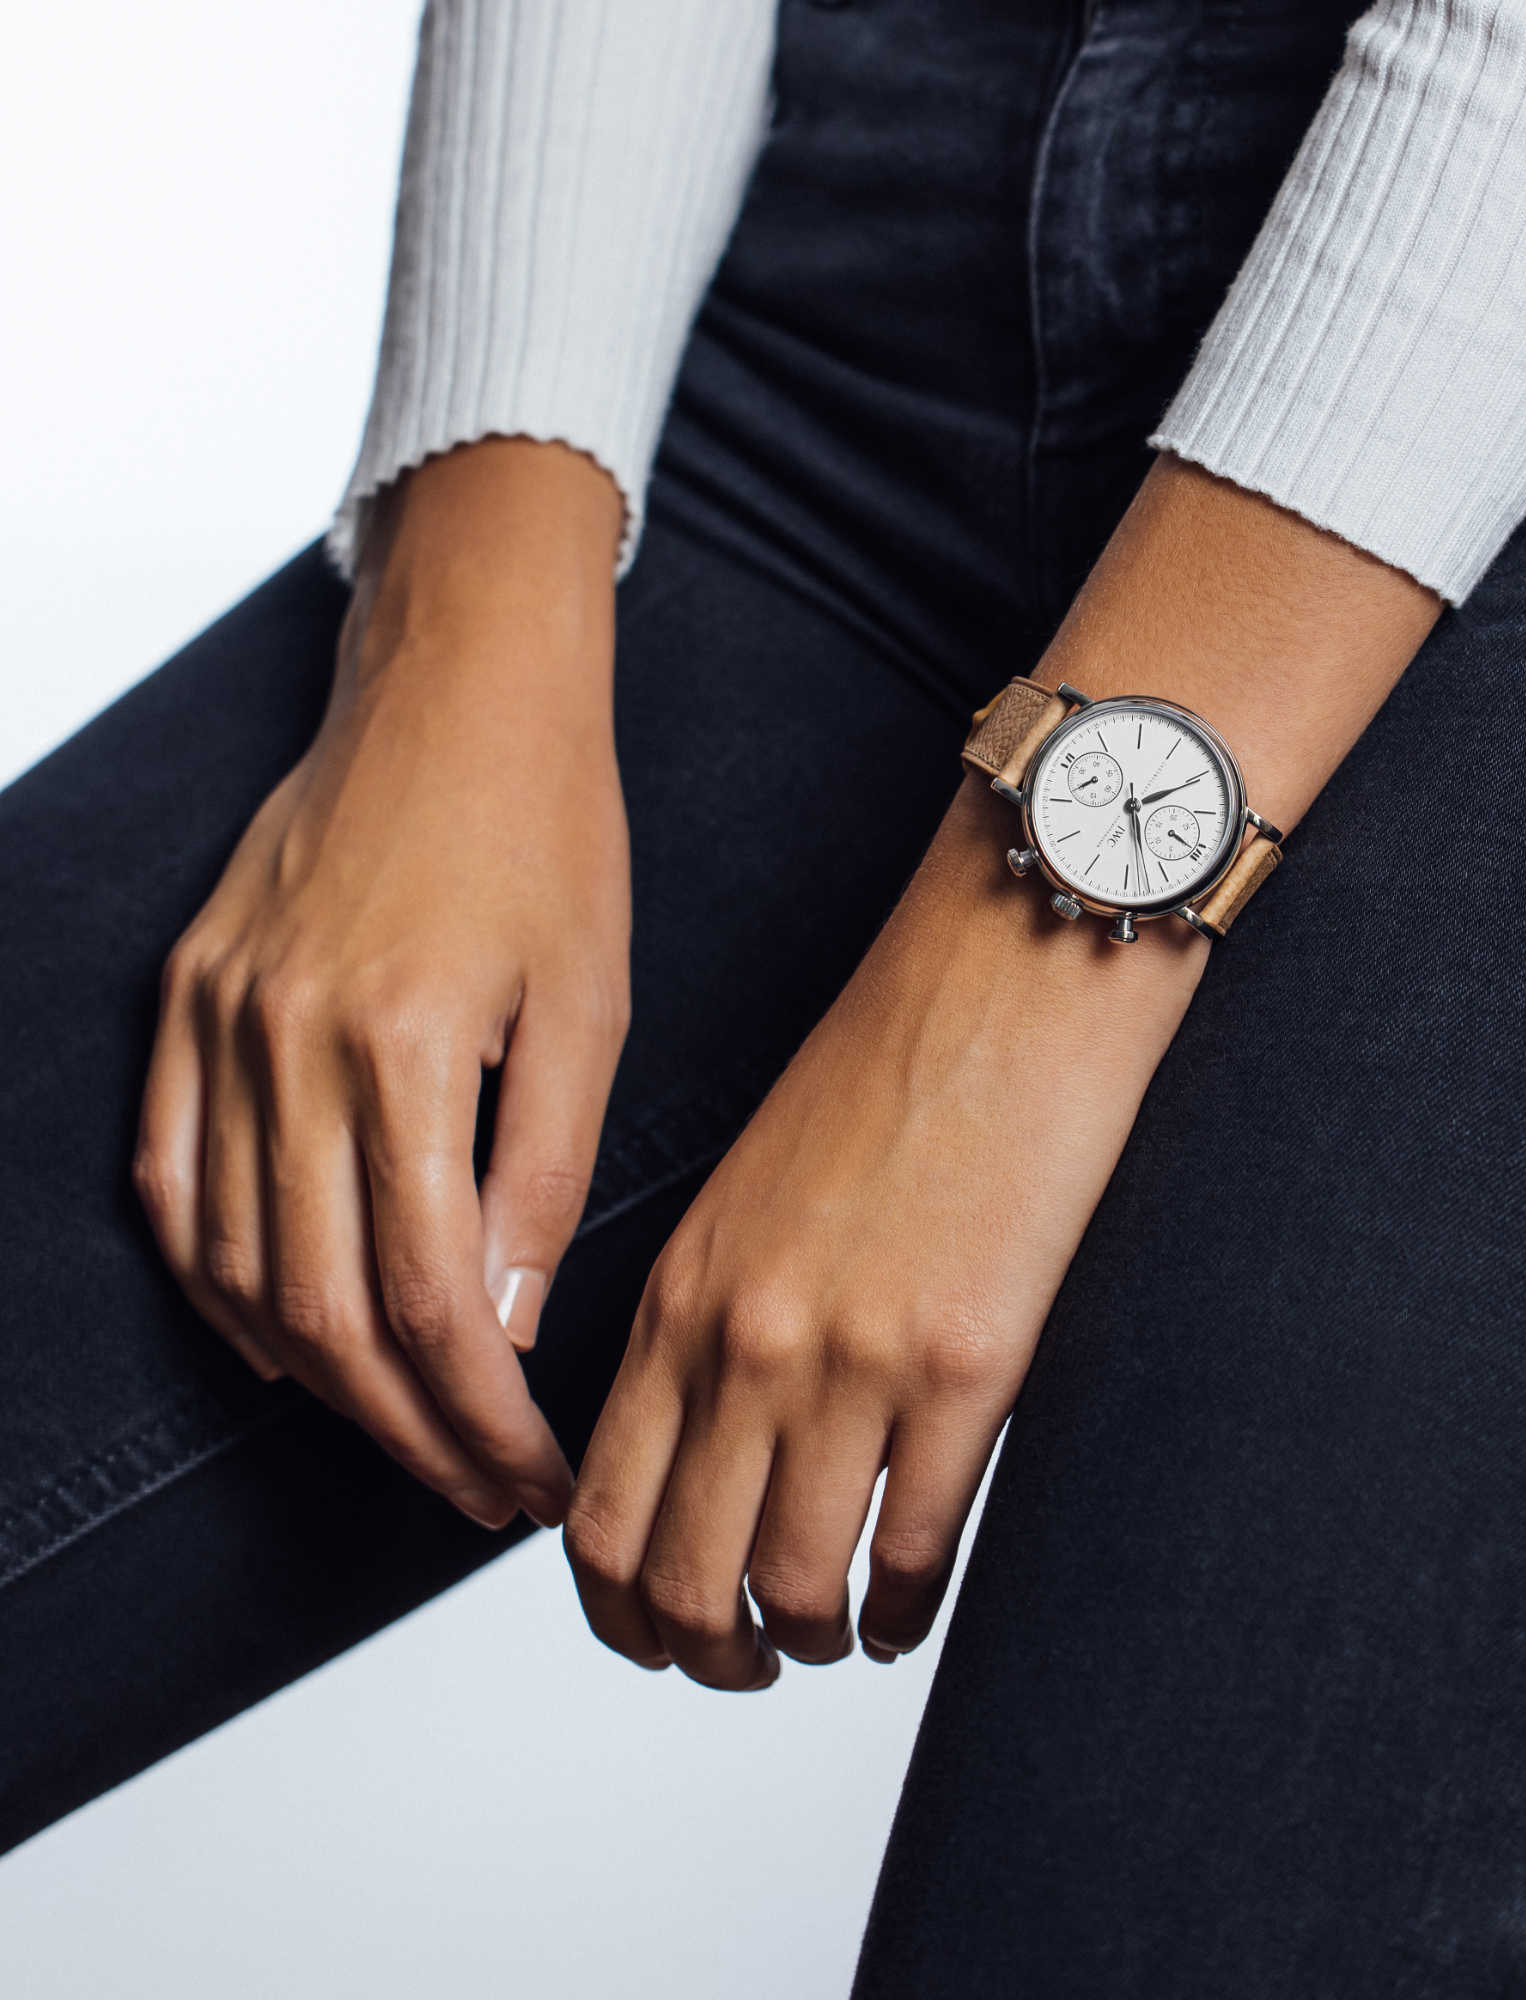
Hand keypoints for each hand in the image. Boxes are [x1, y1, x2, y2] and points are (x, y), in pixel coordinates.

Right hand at [132, 439, 628, 1528]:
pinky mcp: (184, 998)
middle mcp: (282, 1041)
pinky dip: (221, 1284)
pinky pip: (172, 1182)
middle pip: (326, 1307)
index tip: (531, 1473)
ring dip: (321, 1377)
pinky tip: (282, 1342)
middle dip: (409, 1426)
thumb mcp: (588, 1005)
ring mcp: (213, 1020)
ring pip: (239, 1265)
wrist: (454, 687)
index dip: (480, 1412)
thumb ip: (541, 1174)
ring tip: (404, 1434)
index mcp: (401, 1044)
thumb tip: (501, 1330)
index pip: (430, 1296)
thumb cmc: (546, 829)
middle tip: (477, 1487)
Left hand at [562, 782, 1208, 1680]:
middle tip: (744, 1667)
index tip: (653, 1633)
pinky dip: (906, 1610)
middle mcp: (745, 1343)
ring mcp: (853, 1359)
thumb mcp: (750, 1195)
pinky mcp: (969, 1363)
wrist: (1007, 978)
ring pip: (789, 1586)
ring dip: (809, 1642)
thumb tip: (710, 1447)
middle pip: (677, 1578)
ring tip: (838, 1636)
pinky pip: (916, 1546)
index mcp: (678, 1295)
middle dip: (702, 1656)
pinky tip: (915, 1607)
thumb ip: (712, 1319)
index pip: (596, 1513)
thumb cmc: (890, 1070)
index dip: (615, 1610)